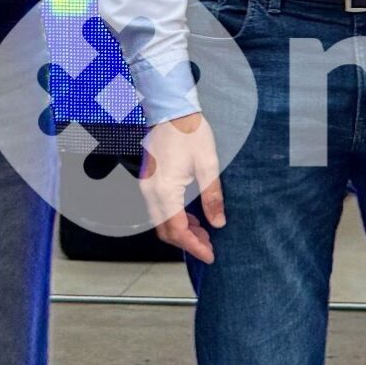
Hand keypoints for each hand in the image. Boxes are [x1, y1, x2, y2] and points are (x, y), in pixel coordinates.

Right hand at [140, 113, 224, 263]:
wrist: (171, 109)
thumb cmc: (190, 132)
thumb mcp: (208, 165)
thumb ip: (212, 197)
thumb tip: (218, 223)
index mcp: (165, 191)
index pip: (177, 230)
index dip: (194, 246)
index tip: (210, 255)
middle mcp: (150, 192)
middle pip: (165, 231)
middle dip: (187, 242)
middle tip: (209, 245)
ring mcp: (147, 186)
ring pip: (160, 222)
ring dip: (181, 231)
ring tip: (204, 232)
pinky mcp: (149, 181)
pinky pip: (158, 209)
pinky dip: (174, 218)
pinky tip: (191, 216)